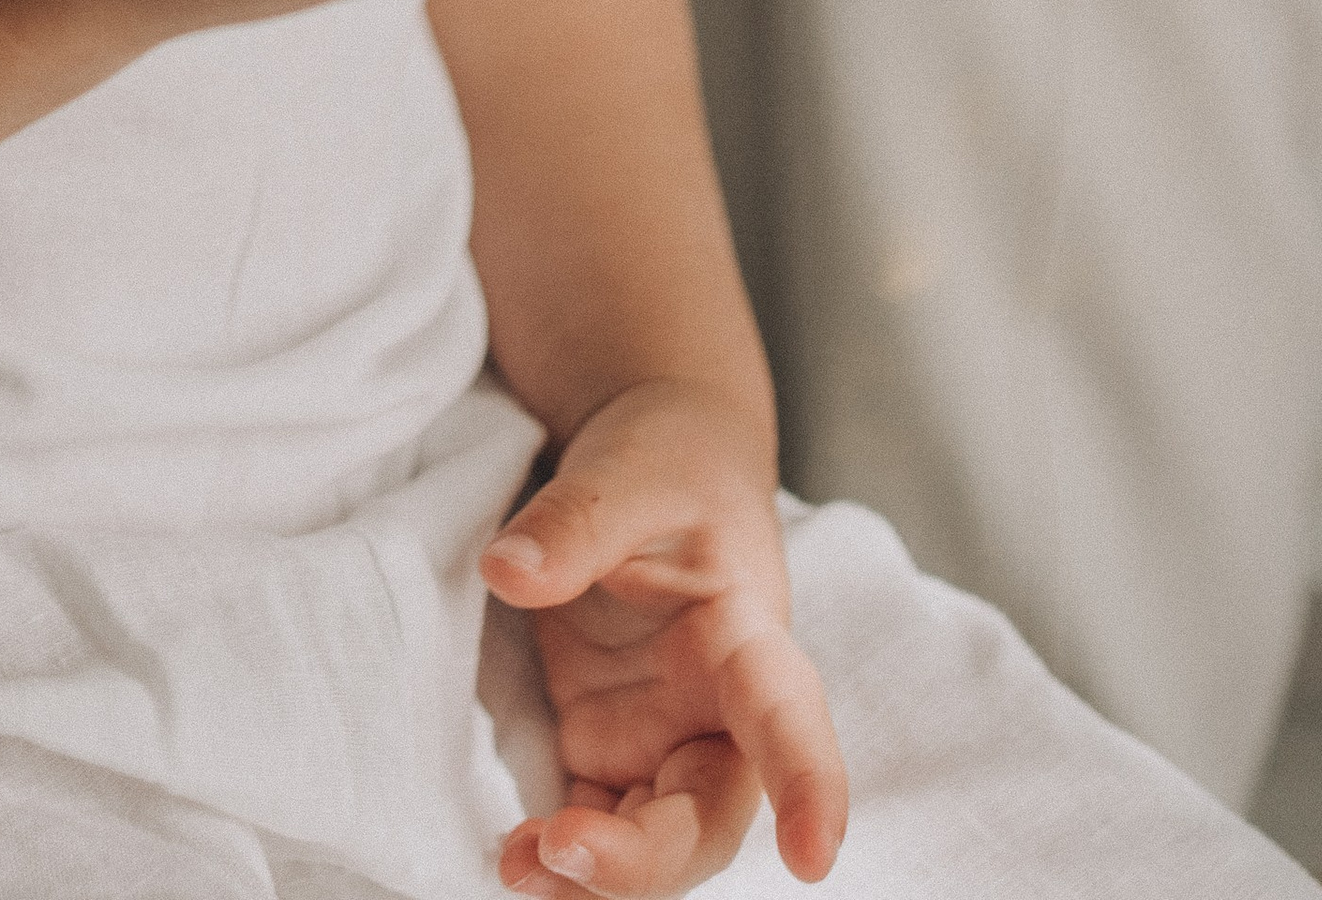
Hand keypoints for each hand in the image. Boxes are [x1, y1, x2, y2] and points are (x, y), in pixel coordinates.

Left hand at [483, 384, 847, 893]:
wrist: (654, 464)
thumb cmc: (666, 462)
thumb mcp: (627, 466)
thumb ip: (576, 521)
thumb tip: (509, 571)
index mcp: (745, 637)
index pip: (785, 715)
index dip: (807, 786)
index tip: (813, 857)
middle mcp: (713, 711)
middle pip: (706, 814)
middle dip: (648, 857)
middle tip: (568, 849)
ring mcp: (656, 738)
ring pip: (650, 842)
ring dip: (595, 876)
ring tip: (520, 866)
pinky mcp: (603, 745)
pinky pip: (590, 823)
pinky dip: (558, 857)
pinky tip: (514, 859)